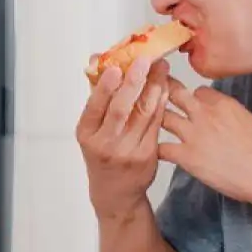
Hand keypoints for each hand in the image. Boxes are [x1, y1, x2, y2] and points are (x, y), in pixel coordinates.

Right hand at [76, 57, 170, 216]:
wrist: (115, 191)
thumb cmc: (100, 154)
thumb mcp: (90, 130)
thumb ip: (97, 98)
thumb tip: (97, 60)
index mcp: (87, 134)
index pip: (95, 107)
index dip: (105, 87)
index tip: (115, 67)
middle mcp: (105, 144)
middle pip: (121, 109)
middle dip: (134, 82)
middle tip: (145, 60)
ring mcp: (128, 150)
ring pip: (143, 114)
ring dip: (154, 87)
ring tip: (161, 67)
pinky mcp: (148, 155)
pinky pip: (156, 123)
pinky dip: (161, 103)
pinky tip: (165, 88)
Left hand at [159, 78, 251, 203]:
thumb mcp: (248, 120)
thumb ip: (229, 111)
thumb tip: (219, 111)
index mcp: (223, 104)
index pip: (198, 91)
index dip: (191, 98)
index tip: (188, 105)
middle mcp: (205, 114)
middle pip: (175, 93)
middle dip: (162, 91)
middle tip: (151, 92)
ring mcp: (193, 134)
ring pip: (162, 117)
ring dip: (154, 120)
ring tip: (146, 122)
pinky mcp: (186, 156)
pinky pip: (161, 148)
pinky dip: (155, 150)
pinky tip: (153, 152)